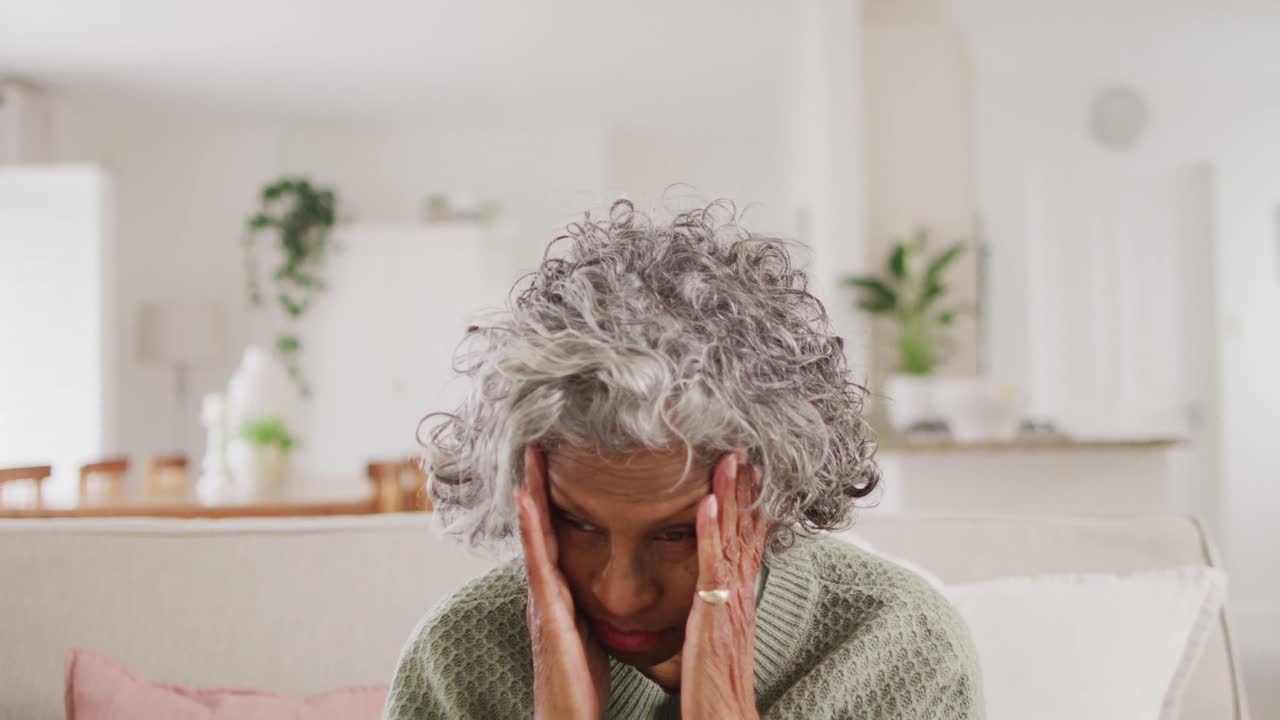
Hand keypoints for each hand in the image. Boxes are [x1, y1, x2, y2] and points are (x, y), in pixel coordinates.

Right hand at [515, 444, 610, 719]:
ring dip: (530, 497)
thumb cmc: (581, 685)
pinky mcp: (548, 615)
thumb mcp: (591, 634)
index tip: (555, 462)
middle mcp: (546, 593)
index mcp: (560, 595)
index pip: (557, 536)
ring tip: (529, 458)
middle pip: (540, 528)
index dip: (553, 499)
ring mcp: (542, 602)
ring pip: (535, 539)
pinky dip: (532, 530)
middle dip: (536, 487)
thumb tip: (604, 586)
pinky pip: (539, 565)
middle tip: (536, 443)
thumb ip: (592, 606)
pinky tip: (530, 503)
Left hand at [680, 450, 765, 719]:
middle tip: (744, 449)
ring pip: (734, 537)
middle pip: (746, 529)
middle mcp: (740, 592)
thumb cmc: (713, 685)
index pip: (748, 539)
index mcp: (738, 596)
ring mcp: (730, 600)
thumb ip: (711, 611)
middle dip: (746, 488)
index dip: (750, 505)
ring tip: (730, 459)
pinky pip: (712, 564)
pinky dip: (711, 531)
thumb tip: (704, 596)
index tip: (749, 471)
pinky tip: (708, 503)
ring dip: (732, 495)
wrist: (723, 715)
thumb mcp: (713, 636)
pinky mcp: (713, 612)